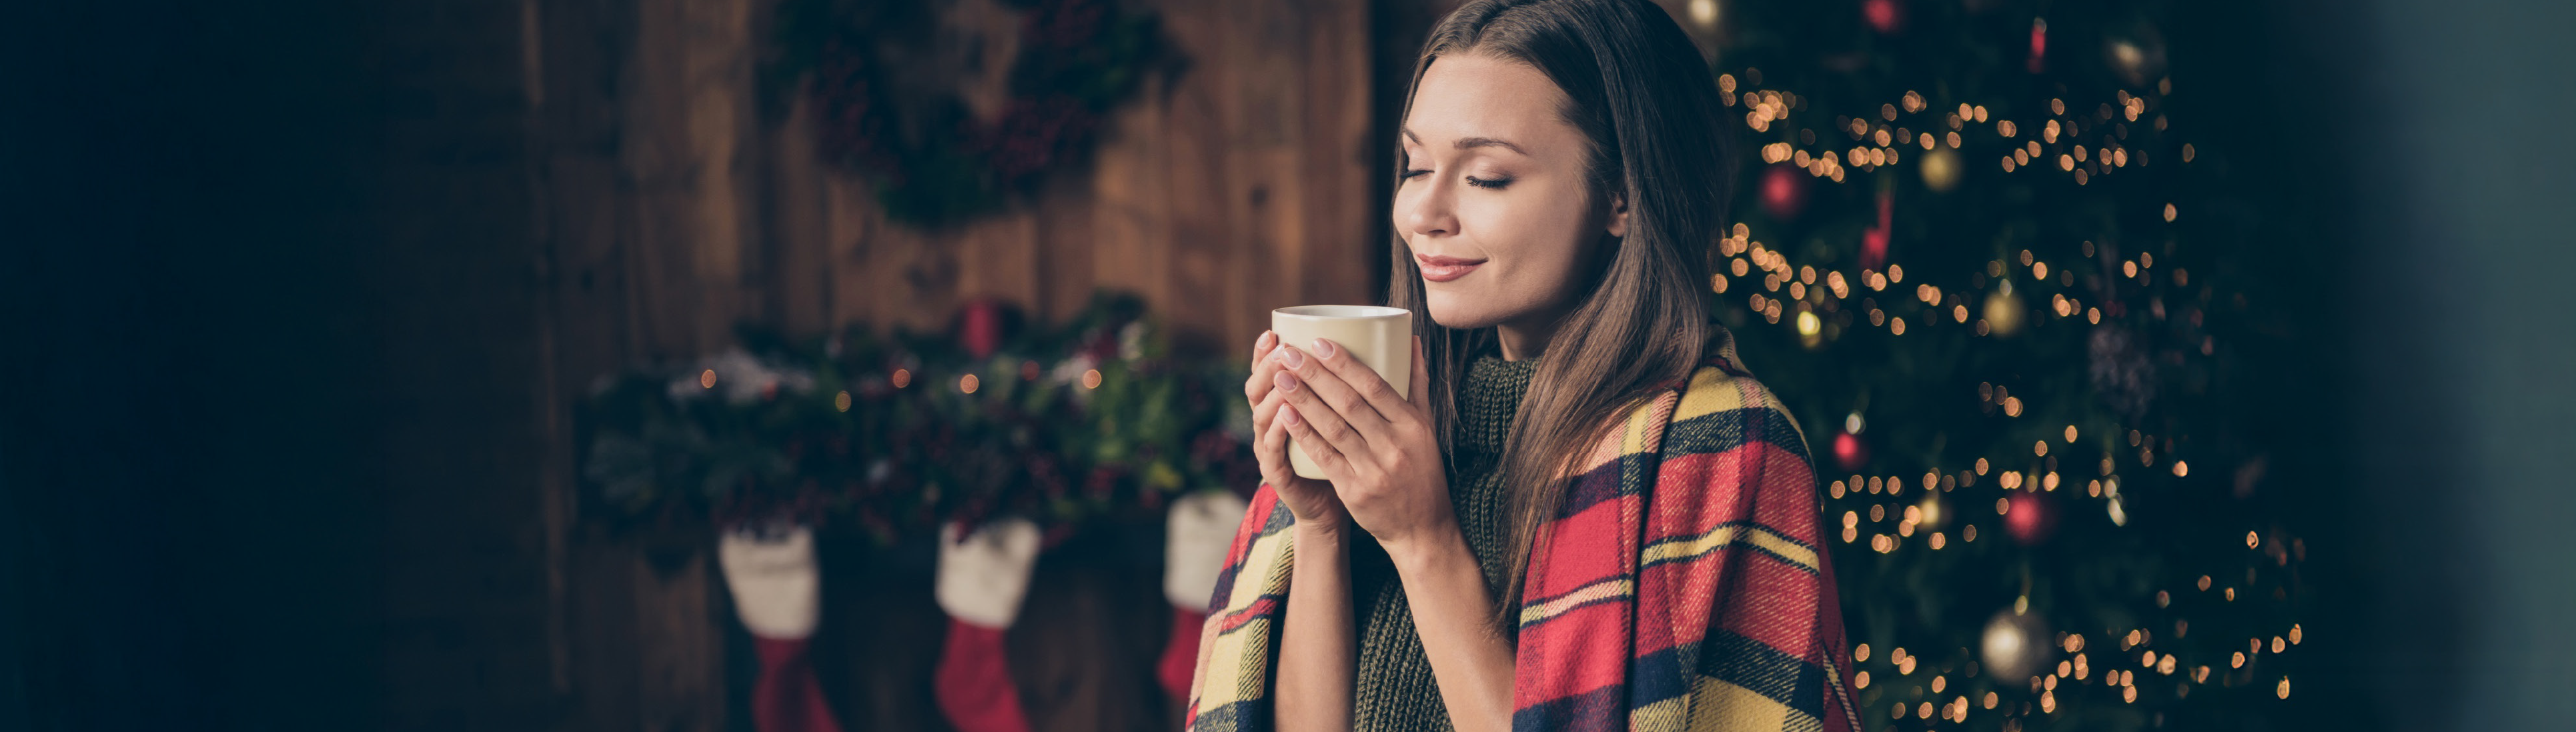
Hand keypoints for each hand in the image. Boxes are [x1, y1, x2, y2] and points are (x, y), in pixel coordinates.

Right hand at [1245, 330, 1346, 531]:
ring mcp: (1270, 449)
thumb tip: (1405, 344)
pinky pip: (1272, 450)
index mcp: (1284, 405)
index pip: (1264, 373)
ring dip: (1275, 394)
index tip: (1274, 332)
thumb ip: (1359, 387)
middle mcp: (1271, 424)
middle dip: (1270, 366)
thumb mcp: (1348, 420)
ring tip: (1285, 373)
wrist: (1333, 509)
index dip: (1264, 353)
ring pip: (1263, 415)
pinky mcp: (1276, 474)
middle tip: (1284, 348)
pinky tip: (1288, 415)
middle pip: (1259, 388)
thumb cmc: (1347, 458)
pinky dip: (1280, 432)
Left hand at [1268, 335, 1453, 555]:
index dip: (1344, 363)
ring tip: (1281, 378)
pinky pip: (1325, 457)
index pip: (1375, 387)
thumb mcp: (1427, 428)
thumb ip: (1417, 384)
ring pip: (1333, 428)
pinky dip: (1305, 435)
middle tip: (1288, 353)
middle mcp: (1394, 446)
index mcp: (1412, 426)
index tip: (1318, 342)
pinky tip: (1286, 416)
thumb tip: (1410, 339)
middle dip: (1315, 375)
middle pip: (1349, 403)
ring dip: (1304, 400)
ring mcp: (1374, 470)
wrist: (1422, 530)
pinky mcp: (1354, 490)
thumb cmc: (1422, 471)